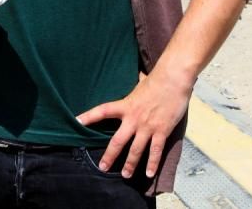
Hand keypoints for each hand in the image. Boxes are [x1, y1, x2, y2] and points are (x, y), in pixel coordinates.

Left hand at [76, 70, 191, 178]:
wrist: (173, 79)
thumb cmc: (156, 79)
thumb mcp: (139, 83)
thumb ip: (134, 87)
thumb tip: (135, 76)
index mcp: (126, 105)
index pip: (103, 111)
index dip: (89, 116)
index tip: (77, 121)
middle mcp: (134, 118)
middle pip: (118, 141)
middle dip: (110, 156)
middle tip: (103, 168)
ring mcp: (147, 126)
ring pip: (136, 150)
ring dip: (130, 164)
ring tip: (125, 175)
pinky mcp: (162, 131)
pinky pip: (155, 151)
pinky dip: (152, 163)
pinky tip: (149, 174)